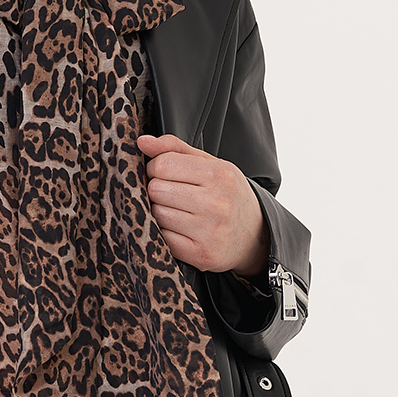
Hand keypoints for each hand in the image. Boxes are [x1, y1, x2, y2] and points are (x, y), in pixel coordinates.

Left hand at [136, 132, 269, 275]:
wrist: (255, 234)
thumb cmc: (228, 195)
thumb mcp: (211, 164)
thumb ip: (175, 149)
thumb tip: (142, 142)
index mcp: (219, 175)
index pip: (162, 164)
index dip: (156, 168)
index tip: (164, 173)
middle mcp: (217, 203)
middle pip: (156, 190)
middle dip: (157, 190)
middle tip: (171, 194)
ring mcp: (209, 231)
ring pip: (156, 214)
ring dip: (159, 212)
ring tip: (177, 211)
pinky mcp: (201, 254)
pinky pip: (163, 238)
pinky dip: (165, 233)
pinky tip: (179, 229)